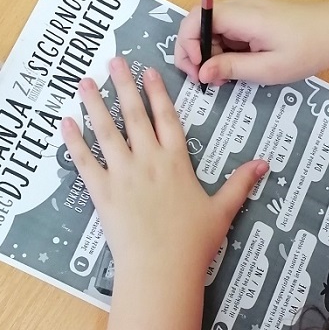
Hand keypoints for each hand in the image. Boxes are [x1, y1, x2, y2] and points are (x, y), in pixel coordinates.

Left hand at [60, 58, 267, 276]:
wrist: (161, 268)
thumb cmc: (193, 242)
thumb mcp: (223, 211)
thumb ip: (240, 184)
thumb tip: (264, 163)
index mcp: (176, 162)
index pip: (167, 118)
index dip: (158, 92)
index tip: (149, 71)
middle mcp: (148, 160)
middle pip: (134, 115)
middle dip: (124, 85)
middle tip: (113, 61)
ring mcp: (122, 174)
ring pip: (106, 130)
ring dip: (95, 103)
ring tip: (84, 81)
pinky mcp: (101, 192)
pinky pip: (84, 161)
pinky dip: (73, 141)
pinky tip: (64, 122)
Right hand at [174, 0, 328, 85]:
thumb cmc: (307, 50)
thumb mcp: (267, 68)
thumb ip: (231, 68)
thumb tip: (201, 73)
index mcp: (242, 15)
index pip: (195, 18)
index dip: (188, 44)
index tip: (197, 70)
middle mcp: (238, 6)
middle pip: (197, 23)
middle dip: (193, 52)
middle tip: (205, 80)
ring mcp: (244, 10)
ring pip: (208, 29)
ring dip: (207, 54)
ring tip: (221, 78)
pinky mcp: (249, 18)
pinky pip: (223, 32)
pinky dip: (220, 51)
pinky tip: (231, 69)